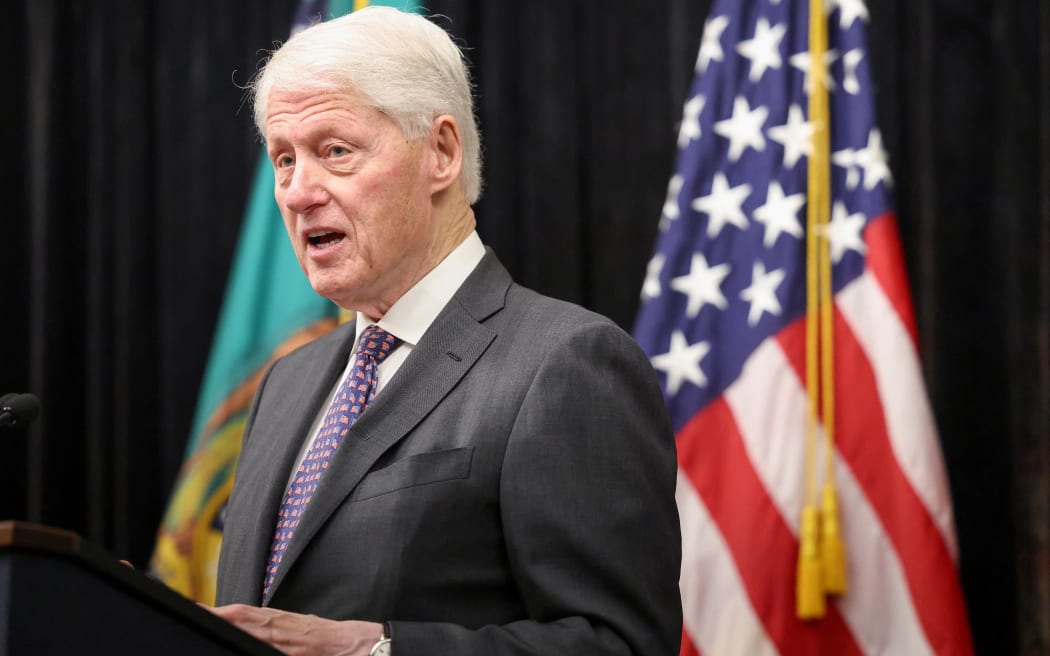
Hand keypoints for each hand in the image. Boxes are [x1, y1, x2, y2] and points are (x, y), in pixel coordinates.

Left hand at [205, 604, 382, 655]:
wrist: (359, 645)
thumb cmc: (332, 638)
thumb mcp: (303, 627)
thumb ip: (279, 628)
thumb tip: (256, 629)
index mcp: (283, 620)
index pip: (247, 614)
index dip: (224, 612)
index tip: (202, 610)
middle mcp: (283, 628)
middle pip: (246, 620)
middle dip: (221, 617)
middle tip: (197, 613)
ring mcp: (289, 642)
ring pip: (255, 631)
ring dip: (233, 624)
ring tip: (210, 620)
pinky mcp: (297, 654)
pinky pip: (270, 648)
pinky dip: (256, 642)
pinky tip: (241, 641)